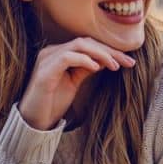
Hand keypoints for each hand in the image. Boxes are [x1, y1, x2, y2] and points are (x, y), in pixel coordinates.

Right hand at [18, 38, 136, 130]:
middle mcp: (51, 52)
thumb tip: (106, 59)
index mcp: (58, 53)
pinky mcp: (44, 71)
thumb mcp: (74, 82)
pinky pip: (66, 57)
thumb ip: (86, 68)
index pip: (87, 44)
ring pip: (78, 45)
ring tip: (115, 65)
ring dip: (100, 54)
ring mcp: (46, 59)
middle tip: (128, 62)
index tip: (128, 61)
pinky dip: (83, 60)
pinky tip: (96, 67)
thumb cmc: (52, 102)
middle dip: (109, 51)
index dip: (109, 51)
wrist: (34, 120)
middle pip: (85, 42)